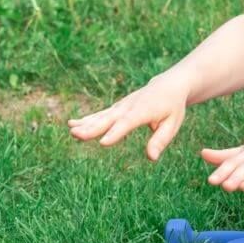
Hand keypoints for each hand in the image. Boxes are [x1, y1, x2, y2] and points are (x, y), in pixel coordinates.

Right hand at [68, 72, 189, 160]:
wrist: (168, 85)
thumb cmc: (172, 107)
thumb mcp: (172, 123)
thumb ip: (160, 140)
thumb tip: (151, 158)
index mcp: (144, 110)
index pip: (128, 123)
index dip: (116, 133)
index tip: (103, 142)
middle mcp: (129, 106)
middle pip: (109, 119)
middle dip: (92, 128)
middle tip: (77, 135)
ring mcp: (121, 106)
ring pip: (101, 116)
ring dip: (85, 123)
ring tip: (70, 130)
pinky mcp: (117, 108)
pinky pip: (100, 114)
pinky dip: (87, 119)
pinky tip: (72, 124)